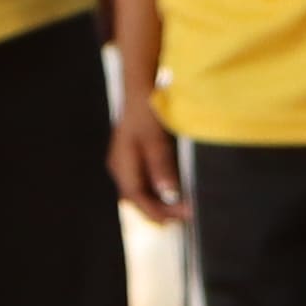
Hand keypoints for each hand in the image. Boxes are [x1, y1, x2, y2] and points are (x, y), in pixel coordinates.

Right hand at [103, 79, 185, 228]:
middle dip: (159, 210)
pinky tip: (172, 189)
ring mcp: (124, 162)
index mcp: (122, 163)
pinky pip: (143, 180)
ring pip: (140, 191)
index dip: (157, 211)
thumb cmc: (147, 110)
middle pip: (137, 198)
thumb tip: (169, 195)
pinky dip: (157, 189)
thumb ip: (162, 167)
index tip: (178, 219)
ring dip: (159, 201)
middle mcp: (119, 166)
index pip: (137, 197)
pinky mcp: (132, 157)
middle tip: (185, 215)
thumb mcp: (156, 139)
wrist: (140, 87)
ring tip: (181, 207)